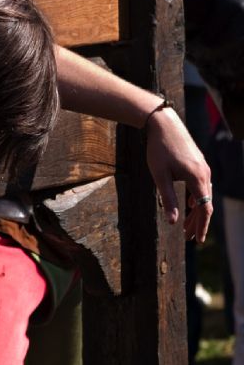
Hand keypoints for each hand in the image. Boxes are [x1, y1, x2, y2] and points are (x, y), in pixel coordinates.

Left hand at [145, 107, 212, 242]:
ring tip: (186, 225)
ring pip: (203, 195)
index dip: (201, 226)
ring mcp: (203, 167)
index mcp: (197, 178)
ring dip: (195, 211)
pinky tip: (188, 204)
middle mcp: (205, 173)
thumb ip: (167, 198)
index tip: (196, 240)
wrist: (163, 123)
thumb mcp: (159, 175)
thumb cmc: (159, 149)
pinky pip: (201, 186)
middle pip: (205, 204)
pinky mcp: (198, 163)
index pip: (204, 208)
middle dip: (197, 222)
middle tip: (188, 238)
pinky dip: (195, 198)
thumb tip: (173, 222)